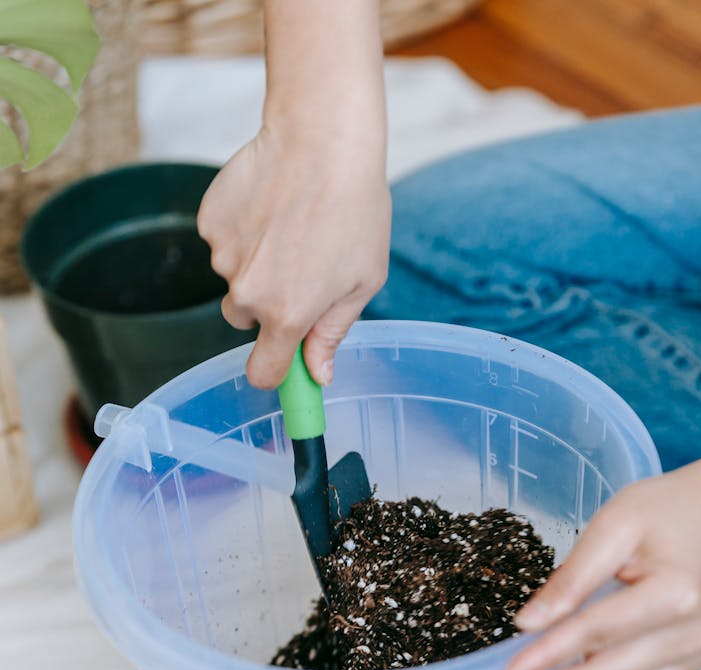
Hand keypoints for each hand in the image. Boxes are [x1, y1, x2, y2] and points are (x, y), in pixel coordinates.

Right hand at [197, 6, 388, 390]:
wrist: (323, 137)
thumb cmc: (356, 208)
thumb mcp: (363, 280)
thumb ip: (333, 332)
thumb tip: (319, 375)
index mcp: (288, 315)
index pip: (261, 373)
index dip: (273, 372)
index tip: (283, 363)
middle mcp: (248, 292)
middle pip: (246, 318)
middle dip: (267, 303)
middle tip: (300, 263)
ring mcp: (223, 256)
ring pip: (234, 276)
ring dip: (255, 261)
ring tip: (289, 223)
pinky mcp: (209, 221)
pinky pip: (222, 241)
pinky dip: (241, 230)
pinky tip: (269, 204)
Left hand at [505, 447, 700, 669]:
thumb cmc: (665, 512)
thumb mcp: (611, 526)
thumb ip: (571, 578)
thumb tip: (528, 624)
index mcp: (675, 593)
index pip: (596, 633)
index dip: (547, 656)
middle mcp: (693, 633)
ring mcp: (699, 653)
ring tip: (554, 656)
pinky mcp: (699, 662)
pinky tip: (595, 652)